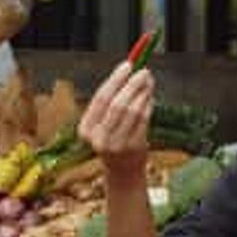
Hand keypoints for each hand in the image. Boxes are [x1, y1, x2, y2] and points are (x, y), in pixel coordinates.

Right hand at [78, 61, 154, 175]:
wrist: (122, 171)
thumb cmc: (112, 139)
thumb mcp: (103, 123)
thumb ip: (112, 100)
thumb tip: (130, 70)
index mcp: (86, 129)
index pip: (101, 99)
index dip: (115, 80)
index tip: (128, 65)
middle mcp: (99, 138)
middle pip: (118, 104)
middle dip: (133, 84)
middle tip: (144, 71)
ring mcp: (117, 145)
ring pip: (133, 111)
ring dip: (143, 93)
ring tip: (149, 82)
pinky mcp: (134, 148)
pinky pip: (144, 120)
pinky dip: (148, 105)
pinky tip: (150, 97)